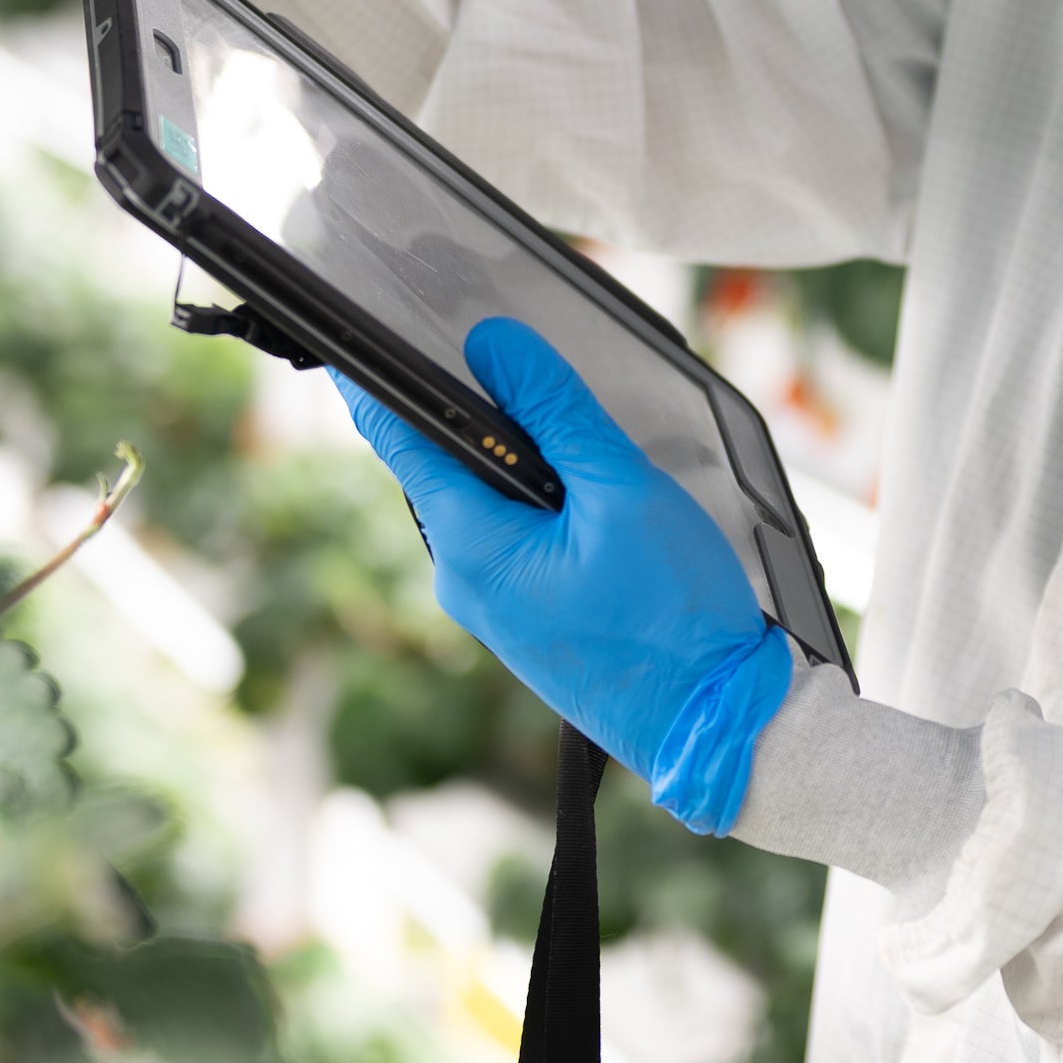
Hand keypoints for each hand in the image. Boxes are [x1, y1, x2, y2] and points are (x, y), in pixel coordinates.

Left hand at [336, 317, 796, 834]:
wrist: (714, 725)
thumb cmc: (676, 616)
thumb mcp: (622, 491)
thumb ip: (557, 412)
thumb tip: (493, 345)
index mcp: (472, 547)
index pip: (400, 442)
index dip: (374, 384)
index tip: (347, 337)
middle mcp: (464, 582)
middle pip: (448, 466)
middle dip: (478, 415)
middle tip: (526, 369)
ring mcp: (492, 607)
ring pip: (486, 501)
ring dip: (523, 462)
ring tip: (586, 449)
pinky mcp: (524, 620)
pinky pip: (511, 539)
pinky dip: (539, 503)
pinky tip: (594, 501)